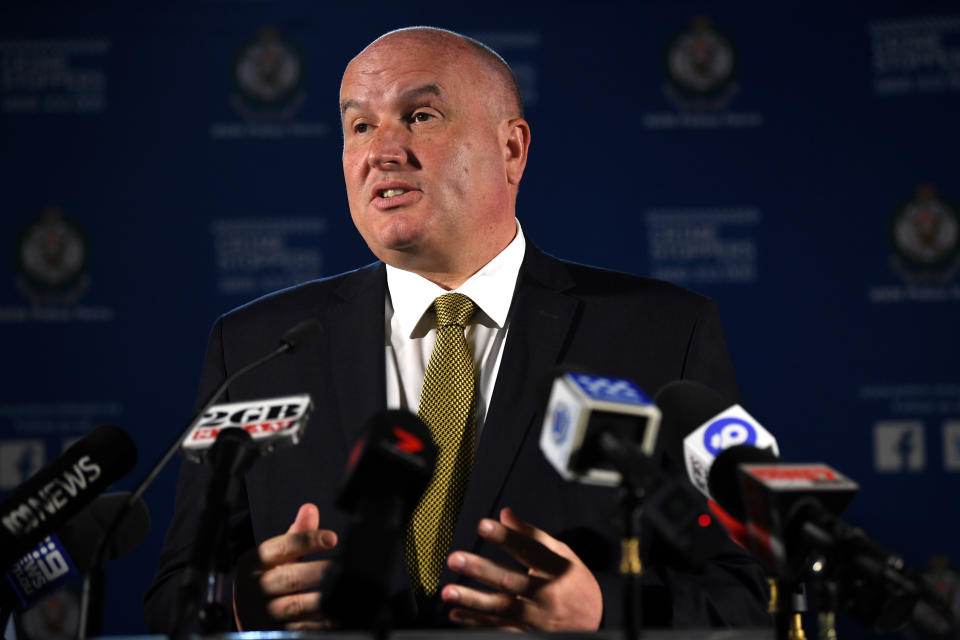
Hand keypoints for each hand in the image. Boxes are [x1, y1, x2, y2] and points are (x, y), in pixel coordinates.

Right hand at [232, 503, 338, 629]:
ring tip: (342, 587)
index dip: (308, 541)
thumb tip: (309, 509)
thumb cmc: (266, 579)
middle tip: (343, 565)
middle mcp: (252, 588)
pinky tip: (336, 611)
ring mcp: (262, 613)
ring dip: (322, 597)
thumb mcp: (274, 557)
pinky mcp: (274, 632)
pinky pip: (301, 627)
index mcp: (252, 562)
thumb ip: (295, 535)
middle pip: (289, 577)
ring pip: (295, 605)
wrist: (248, 616)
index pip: (282, 547)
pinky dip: (320, 621)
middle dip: (319, 571)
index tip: (332, 538)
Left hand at [441, 507, 602, 630]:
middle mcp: (545, 593)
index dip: (505, 537)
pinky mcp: (530, 633)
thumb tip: (505, 513)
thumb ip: (531, 535)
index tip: (483, 525)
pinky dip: (478, 624)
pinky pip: (501, 629)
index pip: (528, 549)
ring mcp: (537, 617)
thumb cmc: (575, 581)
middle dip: (481, 569)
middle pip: (510, 580)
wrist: (598, 619)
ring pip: (502, 608)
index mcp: (556, 568)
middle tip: (455, 559)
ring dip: (473, 600)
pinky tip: (457, 615)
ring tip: (449, 591)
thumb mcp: (561, 554)